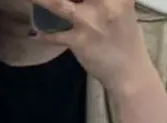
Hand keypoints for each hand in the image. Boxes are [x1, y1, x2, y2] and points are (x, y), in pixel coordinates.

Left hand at [35, 0, 152, 93]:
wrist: (130, 72)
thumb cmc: (125, 38)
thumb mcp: (121, 6)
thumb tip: (76, 0)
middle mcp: (106, 2)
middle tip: (43, 0)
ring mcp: (91, 21)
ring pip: (58, 4)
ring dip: (41, 1)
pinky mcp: (80, 41)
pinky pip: (54, 35)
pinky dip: (43, 34)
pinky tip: (36, 33)